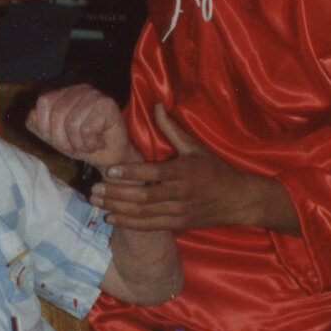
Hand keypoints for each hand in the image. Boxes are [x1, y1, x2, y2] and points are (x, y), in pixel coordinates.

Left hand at [27, 84, 133, 168]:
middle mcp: (80, 89)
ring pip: (72, 124)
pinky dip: (91, 144)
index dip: (44, 123)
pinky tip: (99, 143)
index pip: (44, 101)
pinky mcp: (108, 106)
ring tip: (87, 145)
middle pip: (57, 114)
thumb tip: (31, 115)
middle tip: (73, 148)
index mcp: (66, 93)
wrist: (110, 157)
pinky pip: (87, 130)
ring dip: (78, 144)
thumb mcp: (55, 137)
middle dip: (62, 140)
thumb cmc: (83, 145)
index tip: (54, 139)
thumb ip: (39, 126)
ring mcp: (95, 95)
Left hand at [94, 105, 296, 232]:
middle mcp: (181, 194)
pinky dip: (129, 223)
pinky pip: (150, 226)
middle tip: (94, 189)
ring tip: (96, 202)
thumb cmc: (214, 169)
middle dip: (117, 193)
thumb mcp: (196, 147)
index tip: (111, 169)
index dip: (131, 173)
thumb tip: (156, 104)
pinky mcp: (178, 224)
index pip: (154, 173)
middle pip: (144, 196)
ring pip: (144, 213)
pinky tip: (111, 218)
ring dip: (118, 208)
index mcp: (185, 172)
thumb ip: (172, 129)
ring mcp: (179, 212)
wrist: (237, 199)